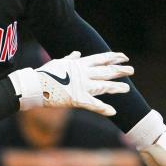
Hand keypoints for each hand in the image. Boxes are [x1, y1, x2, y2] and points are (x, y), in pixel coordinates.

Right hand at [9, 51, 133, 115]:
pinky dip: (103, 108)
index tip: (124, 57)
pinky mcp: (77, 99)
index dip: (114, 57)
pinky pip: (93, 104)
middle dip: (120, 71)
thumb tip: (77, 53)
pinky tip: (113, 111)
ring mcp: (81, 86)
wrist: (34, 86)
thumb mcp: (59, 62)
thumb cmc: (44, 74)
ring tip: (127, 89)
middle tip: (131, 71)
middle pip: (106, 71)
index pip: (101, 58)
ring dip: (116, 88)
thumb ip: (71, 58)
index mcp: (79, 63)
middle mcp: (83, 73)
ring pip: (104, 86)